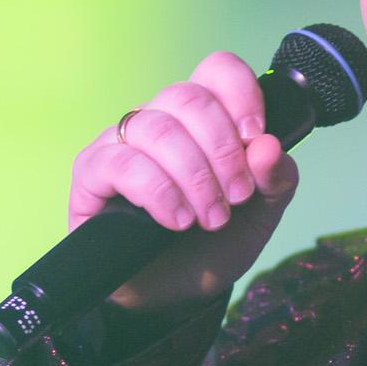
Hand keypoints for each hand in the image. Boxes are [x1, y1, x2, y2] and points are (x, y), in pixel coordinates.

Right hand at [74, 51, 298, 309]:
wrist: (175, 296)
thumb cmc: (213, 244)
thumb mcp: (260, 214)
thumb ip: (276, 179)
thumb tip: (270, 147)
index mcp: (202, 117)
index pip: (216, 70)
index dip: (240, 92)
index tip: (257, 136)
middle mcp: (159, 119)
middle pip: (188, 97)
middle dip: (222, 149)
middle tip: (239, 196)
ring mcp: (121, 142)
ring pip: (156, 127)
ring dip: (195, 176)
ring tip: (211, 217)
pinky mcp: (91, 173)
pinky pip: (122, 163)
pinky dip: (158, 191)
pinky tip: (177, 220)